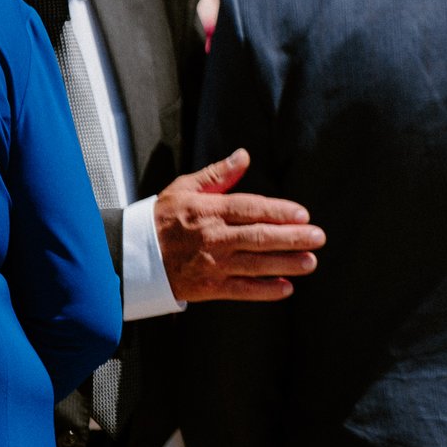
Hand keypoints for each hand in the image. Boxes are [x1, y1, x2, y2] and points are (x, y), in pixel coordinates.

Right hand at [155, 149, 323, 303]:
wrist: (128, 256)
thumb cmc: (161, 218)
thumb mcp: (184, 189)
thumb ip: (218, 175)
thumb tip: (243, 155)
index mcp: (209, 211)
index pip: (250, 209)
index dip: (279, 211)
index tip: (304, 215)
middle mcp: (212, 238)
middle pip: (259, 237)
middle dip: (292, 238)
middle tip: (318, 238)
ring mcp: (210, 264)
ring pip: (254, 264)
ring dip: (285, 264)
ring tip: (310, 262)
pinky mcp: (206, 287)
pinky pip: (240, 290)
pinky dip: (263, 291)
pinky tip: (286, 288)